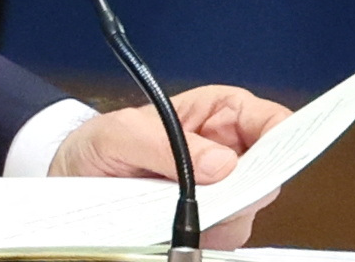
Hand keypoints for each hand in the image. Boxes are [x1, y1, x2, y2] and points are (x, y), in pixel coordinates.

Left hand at [51, 85, 292, 249]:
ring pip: (247, 211)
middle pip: (266, 172)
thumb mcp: (117, 133)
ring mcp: (219, 194)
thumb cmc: (97, 145)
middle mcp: (225, 154)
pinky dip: (204, 238)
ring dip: (220, 215)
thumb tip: (222, 164)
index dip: (283, 133)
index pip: (266, 118)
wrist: (71, 184)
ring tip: (173, 207)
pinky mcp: (206, 228)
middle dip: (250, 184)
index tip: (279, 153)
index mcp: (214, 115)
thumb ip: (161, 141)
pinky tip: (173, 229)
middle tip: (221, 193)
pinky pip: (222, 238)